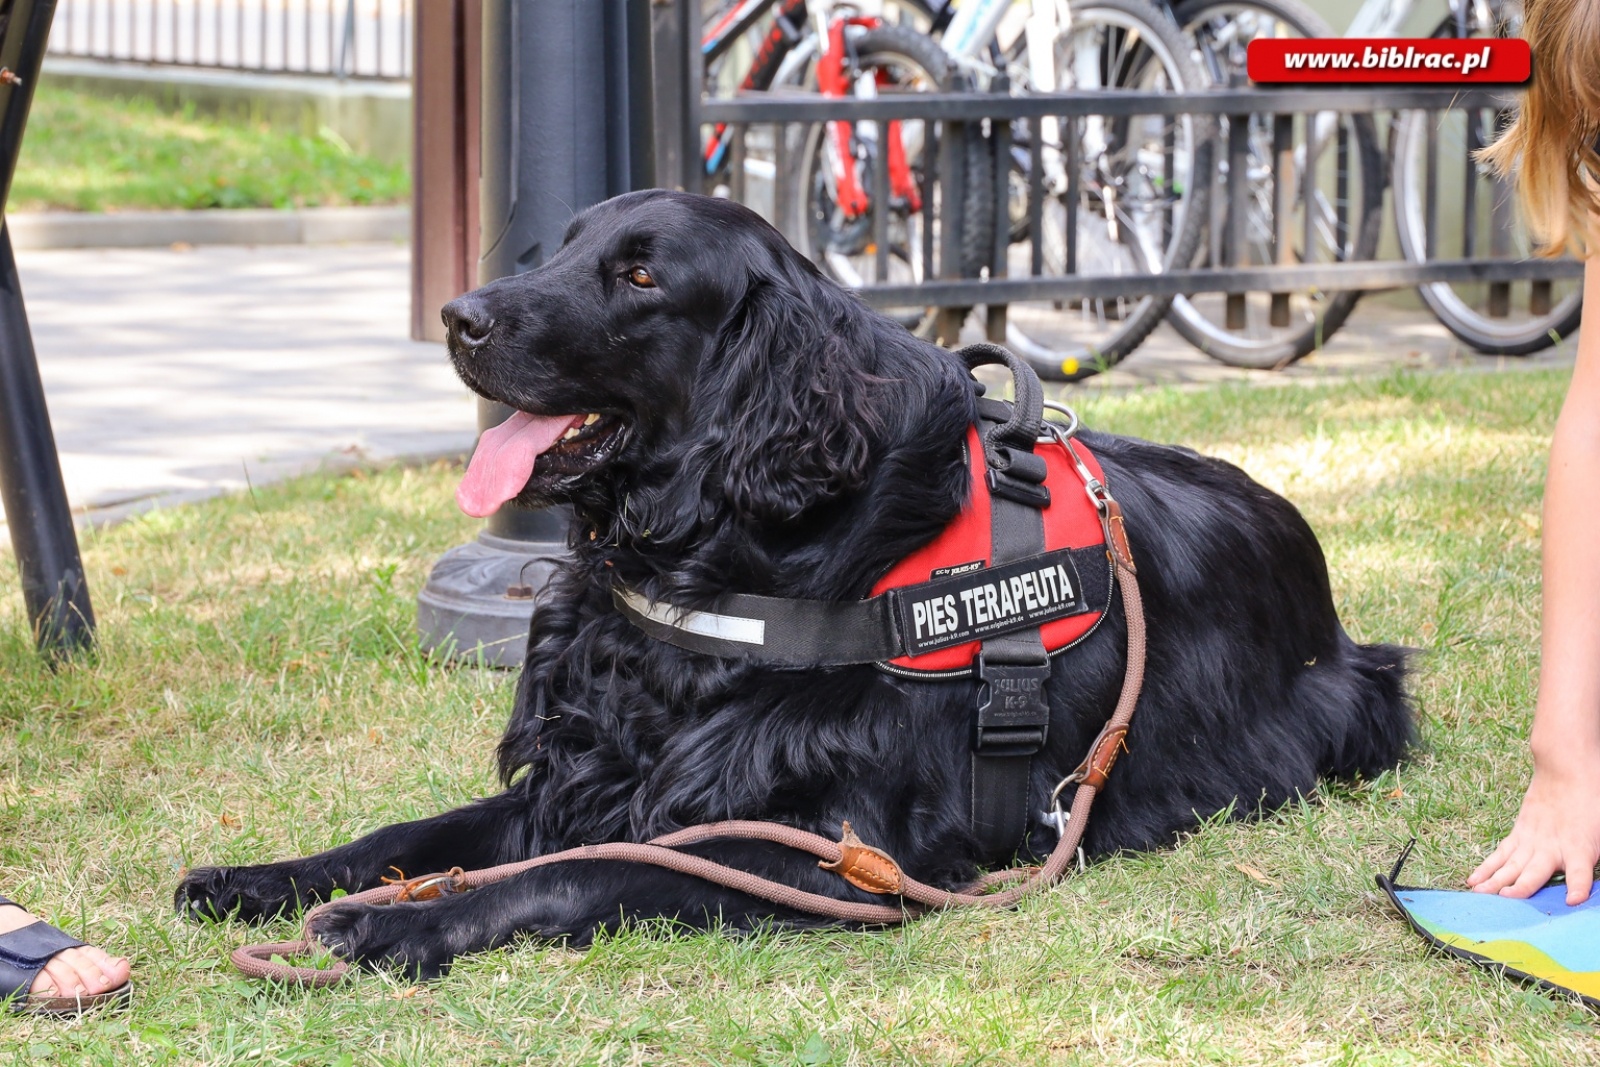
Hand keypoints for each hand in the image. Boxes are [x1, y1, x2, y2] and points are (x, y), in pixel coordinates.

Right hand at [1468, 748, 1599, 904]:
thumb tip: (1591, 879)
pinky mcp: (1519, 834)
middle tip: (1505, 899)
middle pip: (1534, 872)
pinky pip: (1501, 855)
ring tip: (1479, 894)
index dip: (1577, 887)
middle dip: (1520, 887)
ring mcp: (1532, 841)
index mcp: (1581, 849)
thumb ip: (1594, 851)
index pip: (1581, 874)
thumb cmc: (1593, 800)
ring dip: (1495, 881)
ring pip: (1511, 865)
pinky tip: (1473, 880)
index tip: (1573, 900)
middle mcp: (1552, 848)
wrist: (1567, 770)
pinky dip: (1486, 868)